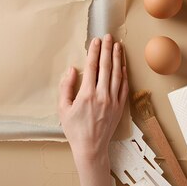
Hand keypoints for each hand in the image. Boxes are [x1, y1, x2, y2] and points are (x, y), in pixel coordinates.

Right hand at [58, 34, 127, 185]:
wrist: (91, 148)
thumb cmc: (74, 129)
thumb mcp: (63, 108)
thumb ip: (66, 87)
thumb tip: (72, 70)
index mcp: (87, 94)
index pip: (92, 67)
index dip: (94, 52)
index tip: (95, 41)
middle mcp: (102, 95)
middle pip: (106, 67)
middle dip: (107, 49)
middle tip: (108, 37)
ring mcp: (113, 101)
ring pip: (117, 74)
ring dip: (118, 58)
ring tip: (118, 46)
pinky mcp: (120, 107)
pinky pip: (124, 86)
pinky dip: (124, 74)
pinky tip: (123, 65)